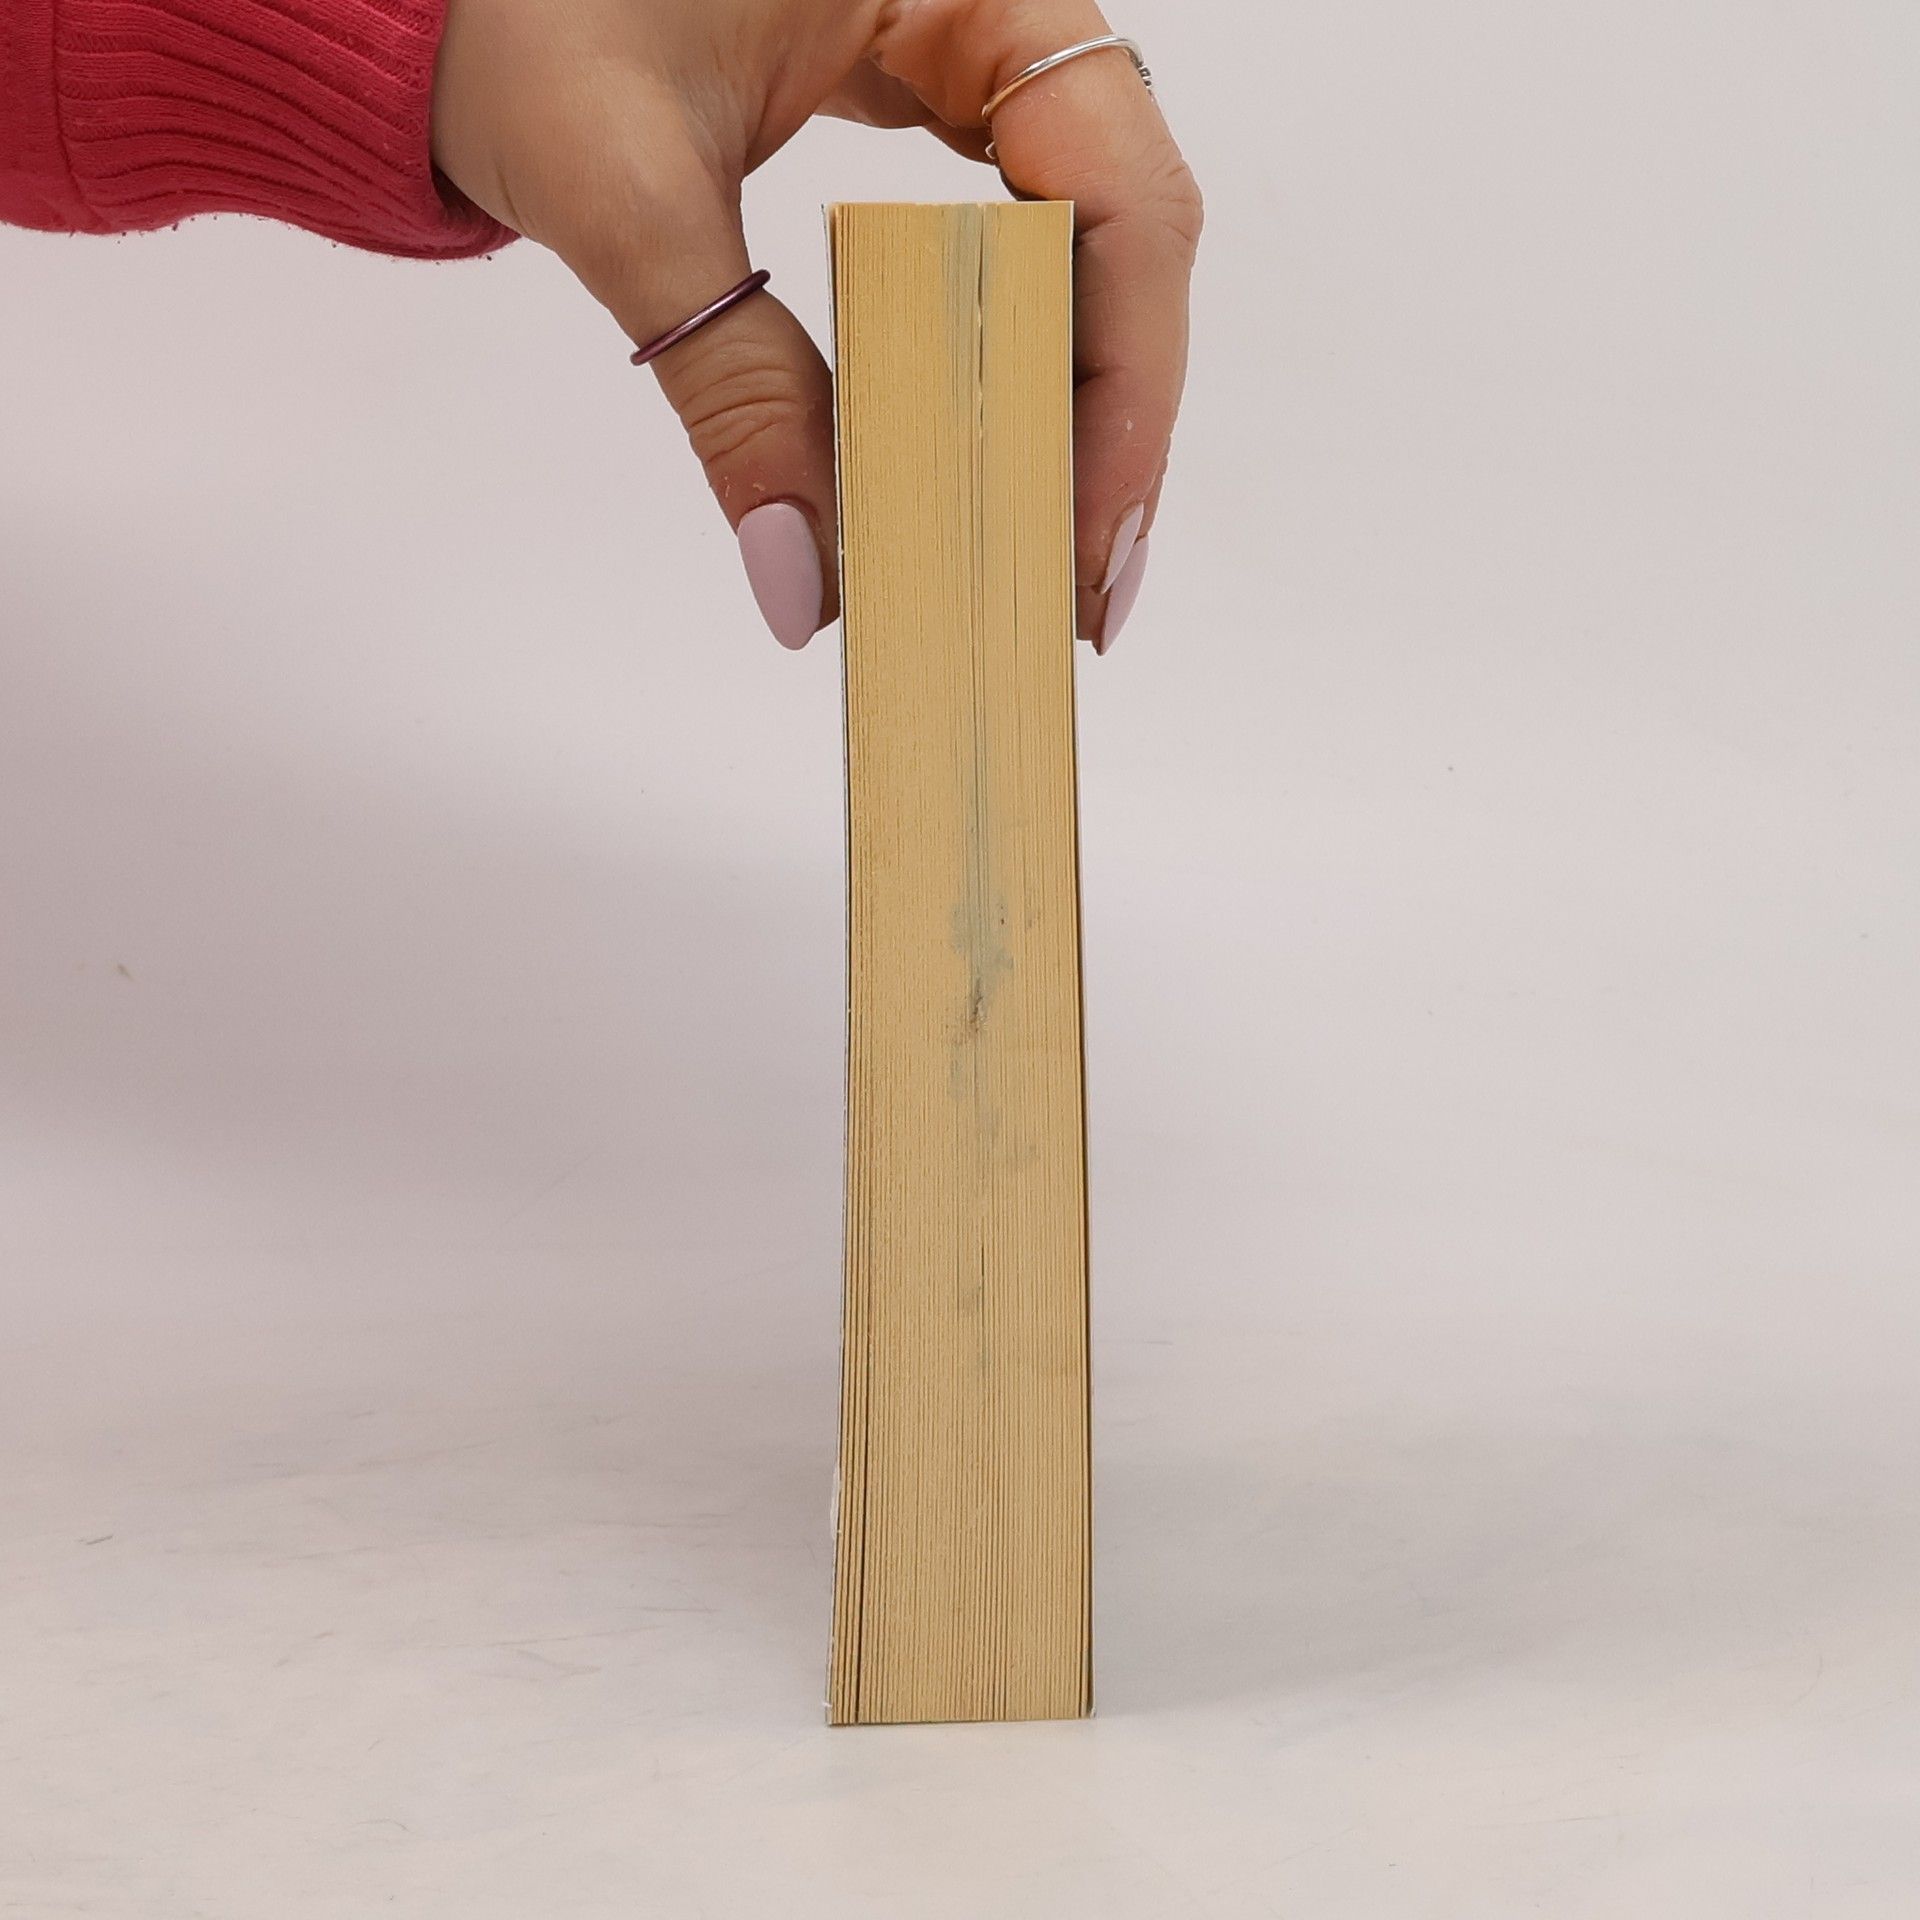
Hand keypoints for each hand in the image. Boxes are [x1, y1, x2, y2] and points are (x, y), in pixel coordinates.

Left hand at [431, 0, 1201, 650]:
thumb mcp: (624, 193)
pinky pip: (1014, 246)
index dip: (1130, 375)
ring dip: (1071, 408)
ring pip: (1083, 250)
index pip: (1118, 185)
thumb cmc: (520, 16)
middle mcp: (994, 4)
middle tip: (1084, 588)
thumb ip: (730, 384)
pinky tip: (998, 463)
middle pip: (1123, 236)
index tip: (1093, 531)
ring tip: (1050, 557)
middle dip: (1111, 422)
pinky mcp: (933, 104)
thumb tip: (805, 575)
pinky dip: (1010, 363)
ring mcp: (971, 54)